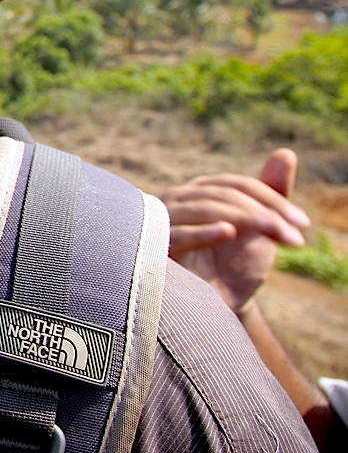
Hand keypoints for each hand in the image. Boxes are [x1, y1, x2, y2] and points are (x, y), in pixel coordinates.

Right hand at [160, 148, 310, 313]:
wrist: (217, 306)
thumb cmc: (235, 265)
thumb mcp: (260, 229)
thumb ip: (271, 193)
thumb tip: (287, 153)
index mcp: (201, 191)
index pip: (237, 184)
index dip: (273, 200)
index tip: (302, 224)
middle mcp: (178, 199)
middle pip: (224, 194)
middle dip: (264, 213)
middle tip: (295, 237)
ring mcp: (164, 220)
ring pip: (206, 207)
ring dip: (247, 221)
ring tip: (276, 238)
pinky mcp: (158, 245)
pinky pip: (180, 234)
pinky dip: (204, 232)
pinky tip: (228, 232)